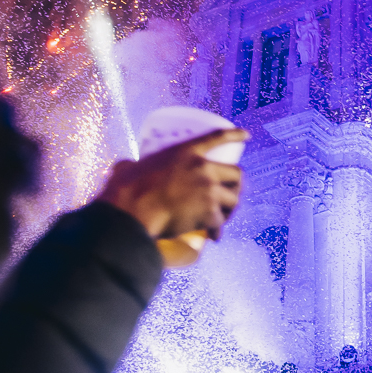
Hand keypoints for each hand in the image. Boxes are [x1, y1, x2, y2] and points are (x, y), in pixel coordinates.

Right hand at [98, 128, 247, 243]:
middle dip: (237, 185)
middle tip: (231, 193)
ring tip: (222, 217)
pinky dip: (218, 230)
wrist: (132, 212)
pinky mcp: (208, 212)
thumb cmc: (125, 189)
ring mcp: (209, 190)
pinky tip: (214, 237)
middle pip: (237, 174)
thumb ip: (131, 164)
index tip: (247, 135)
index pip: (217, 137)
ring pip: (234, 199)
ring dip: (230, 209)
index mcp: (186, 152)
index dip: (235, 135)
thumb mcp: (129, 168)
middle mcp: (203, 168)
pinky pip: (221, 222)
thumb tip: (124, 166)